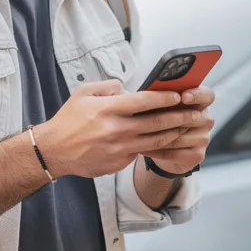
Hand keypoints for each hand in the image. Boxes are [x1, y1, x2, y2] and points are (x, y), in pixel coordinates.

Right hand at [34, 80, 205, 178]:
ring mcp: (119, 149)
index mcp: (109, 109)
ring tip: (188, 128)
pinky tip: (166, 141)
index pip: (145, 102)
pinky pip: (141, 153)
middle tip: (197, 114)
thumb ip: (108, 87)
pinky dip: (155, 147)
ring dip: (174, 134)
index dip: (165, 98)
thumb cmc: (68, 121)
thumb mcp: (83, 93)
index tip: (179, 96)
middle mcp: (116, 130)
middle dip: (180, 118)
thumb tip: (128, 88)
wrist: (53, 151)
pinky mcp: (118, 163)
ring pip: (155, 142)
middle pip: (157, 123)